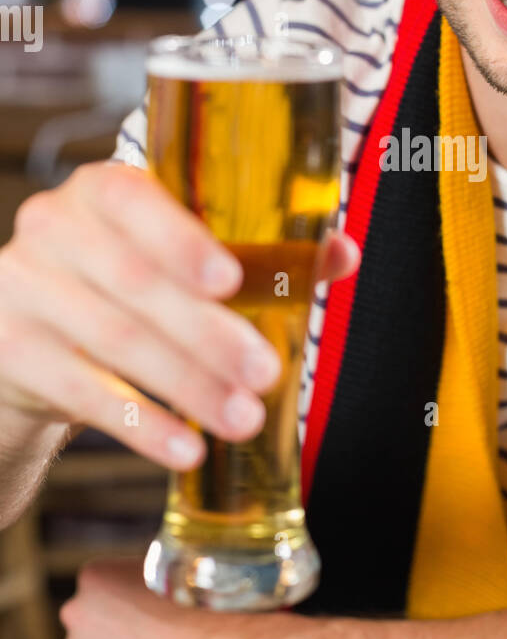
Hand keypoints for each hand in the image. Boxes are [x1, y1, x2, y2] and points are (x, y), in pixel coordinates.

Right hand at [0, 162, 359, 469]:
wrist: (27, 334)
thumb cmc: (126, 286)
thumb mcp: (178, 258)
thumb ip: (260, 253)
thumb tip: (341, 253)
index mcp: (102, 190)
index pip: (133, 200)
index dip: (181, 241)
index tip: (231, 280)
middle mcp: (54, 227)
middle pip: (135, 284)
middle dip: (208, 333)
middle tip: (266, 371)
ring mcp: (24, 288)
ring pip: (116, 341)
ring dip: (189, 385)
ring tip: (243, 418)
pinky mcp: (11, 349)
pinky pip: (84, 392)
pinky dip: (142, 425)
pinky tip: (186, 448)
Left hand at [60, 557, 277, 638]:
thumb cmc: (195, 608)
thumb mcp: (169, 567)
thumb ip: (144, 572)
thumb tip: (147, 574)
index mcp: (93, 576)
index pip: (101, 581)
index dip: (125, 591)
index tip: (146, 601)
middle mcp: (76, 611)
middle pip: (91, 612)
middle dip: (112, 620)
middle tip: (147, 628)